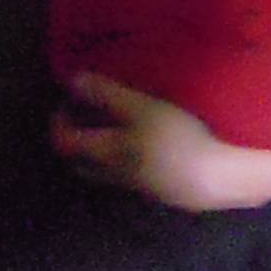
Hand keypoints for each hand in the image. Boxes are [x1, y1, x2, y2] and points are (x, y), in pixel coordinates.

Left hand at [52, 72, 246, 210]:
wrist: (212, 179)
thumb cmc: (175, 139)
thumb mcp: (141, 108)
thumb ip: (106, 94)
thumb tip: (72, 81)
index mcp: (104, 152)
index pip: (64, 142)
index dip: (58, 122)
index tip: (67, 101)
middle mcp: (113, 172)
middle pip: (79, 163)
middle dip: (74, 140)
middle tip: (84, 116)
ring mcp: (135, 185)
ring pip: (102, 172)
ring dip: (98, 151)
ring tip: (113, 127)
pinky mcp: (156, 189)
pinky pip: (126, 175)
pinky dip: (121, 159)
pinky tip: (143, 144)